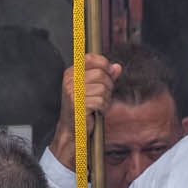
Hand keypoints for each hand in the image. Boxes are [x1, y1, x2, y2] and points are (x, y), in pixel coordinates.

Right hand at [49, 55, 121, 170]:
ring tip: (98, 104)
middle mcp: (70, 81)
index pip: (91, 58)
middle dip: (108, 85)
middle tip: (104, 95)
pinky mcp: (79, 104)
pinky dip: (103, 107)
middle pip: (101, 74)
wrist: (72, 129)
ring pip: (103, 88)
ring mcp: (73, 92)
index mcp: (71, 73)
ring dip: (106, 98)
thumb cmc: (82, 108)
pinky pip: (101, 101)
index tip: (109, 72)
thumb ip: (105, 76)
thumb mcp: (93, 88)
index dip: (104, 64)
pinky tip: (97, 111)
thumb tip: (117, 67)